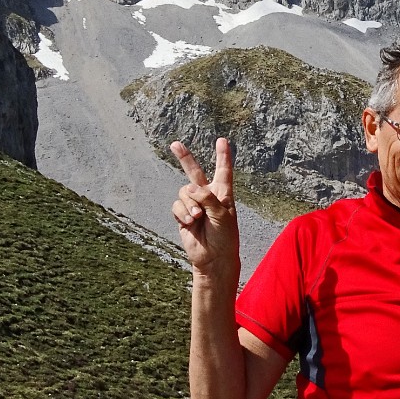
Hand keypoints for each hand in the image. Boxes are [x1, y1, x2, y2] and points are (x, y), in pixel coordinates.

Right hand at [171, 138, 240, 280]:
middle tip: (175, 144)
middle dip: (185, 158)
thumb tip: (189, 188)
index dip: (223, 156)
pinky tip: (189, 222)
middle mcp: (207, 196)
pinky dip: (182, 213)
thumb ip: (207, 198)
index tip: (222, 140)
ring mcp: (194, 205)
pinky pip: (177, 206)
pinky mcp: (182, 215)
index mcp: (223, 193)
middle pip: (195, 172)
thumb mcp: (222, 215)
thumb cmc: (224, 237)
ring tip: (197, 217)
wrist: (213, 258)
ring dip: (189, 204)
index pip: (223, 171)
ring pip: (184, 192)